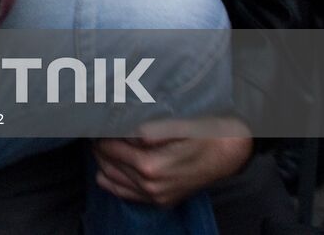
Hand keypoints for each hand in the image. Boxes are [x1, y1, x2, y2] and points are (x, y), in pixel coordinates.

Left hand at [93, 120, 250, 206]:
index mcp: (149, 165)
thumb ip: (145, 129)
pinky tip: (107, 167)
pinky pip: (122, 193)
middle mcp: (149, 185)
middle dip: (99, 145)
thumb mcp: (174, 124)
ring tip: (103, 143)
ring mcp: (154, 196)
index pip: (106, 147)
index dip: (100, 132)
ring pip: (110, 178)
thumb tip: (122, 132)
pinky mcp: (159, 201)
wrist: (225, 154)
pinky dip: (110, 180)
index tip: (98, 122)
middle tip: (97, 130)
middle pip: (105, 161)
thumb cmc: (199, 133)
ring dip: (103, 160)